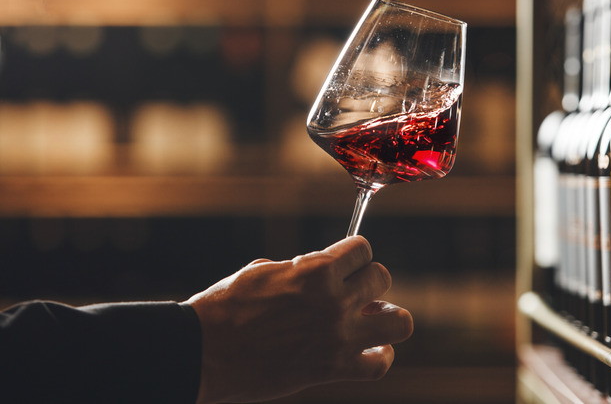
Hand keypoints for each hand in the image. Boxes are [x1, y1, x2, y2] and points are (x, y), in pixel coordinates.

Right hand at [185, 236, 412, 403]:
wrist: (204, 353)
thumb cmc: (224, 307)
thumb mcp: (262, 271)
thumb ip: (299, 268)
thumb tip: (318, 271)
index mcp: (315, 269)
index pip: (362, 248)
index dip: (352, 256)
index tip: (342, 266)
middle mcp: (333, 300)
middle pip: (382, 277)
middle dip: (368, 282)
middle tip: (351, 294)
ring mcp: (337, 336)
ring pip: (399, 321)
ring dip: (388, 317)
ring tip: (371, 320)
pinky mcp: (333, 368)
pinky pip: (380, 364)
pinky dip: (380, 357)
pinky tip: (370, 351)